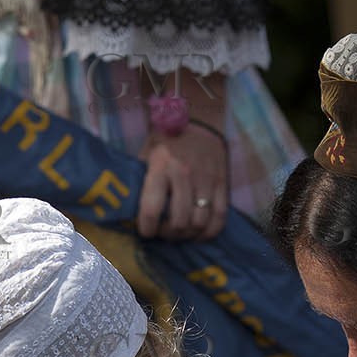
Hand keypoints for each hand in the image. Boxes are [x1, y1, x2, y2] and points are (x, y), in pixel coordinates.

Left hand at [138, 124, 228, 241]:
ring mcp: (206, 181)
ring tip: (180, 233)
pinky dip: (209, 232)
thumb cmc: (168, 139)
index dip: (147, 228)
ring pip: (199, 223)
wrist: (200, 121)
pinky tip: (199, 233)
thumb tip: (133, 207)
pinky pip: (219, 218)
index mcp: (161, 166)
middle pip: (178, 222)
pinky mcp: (223, 185)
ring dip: (188, 235)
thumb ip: (142, 178)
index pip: (152, 209)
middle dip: (168, 234)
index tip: (146, 232)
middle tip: (164, 233)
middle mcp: (184, 175)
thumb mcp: (148, 153)